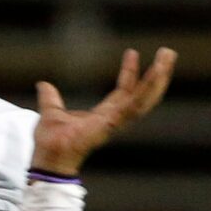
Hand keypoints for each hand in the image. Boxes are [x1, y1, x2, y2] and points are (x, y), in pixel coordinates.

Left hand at [32, 46, 176, 174]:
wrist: (48, 158)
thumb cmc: (50, 143)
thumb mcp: (50, 112)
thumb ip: (50, 99)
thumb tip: (43, 85)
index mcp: (104, 117)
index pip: (123, 93)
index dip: (129, 74)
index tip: (132, 53)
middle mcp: (114, 120)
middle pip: (142, 95)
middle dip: (157, 76)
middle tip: (168, 54)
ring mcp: (116, 123)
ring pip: (145, 99)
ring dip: (158, 79)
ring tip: (167, 58)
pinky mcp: (114, 124)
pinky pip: (135, 105)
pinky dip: (147, 88)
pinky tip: (156, 72)